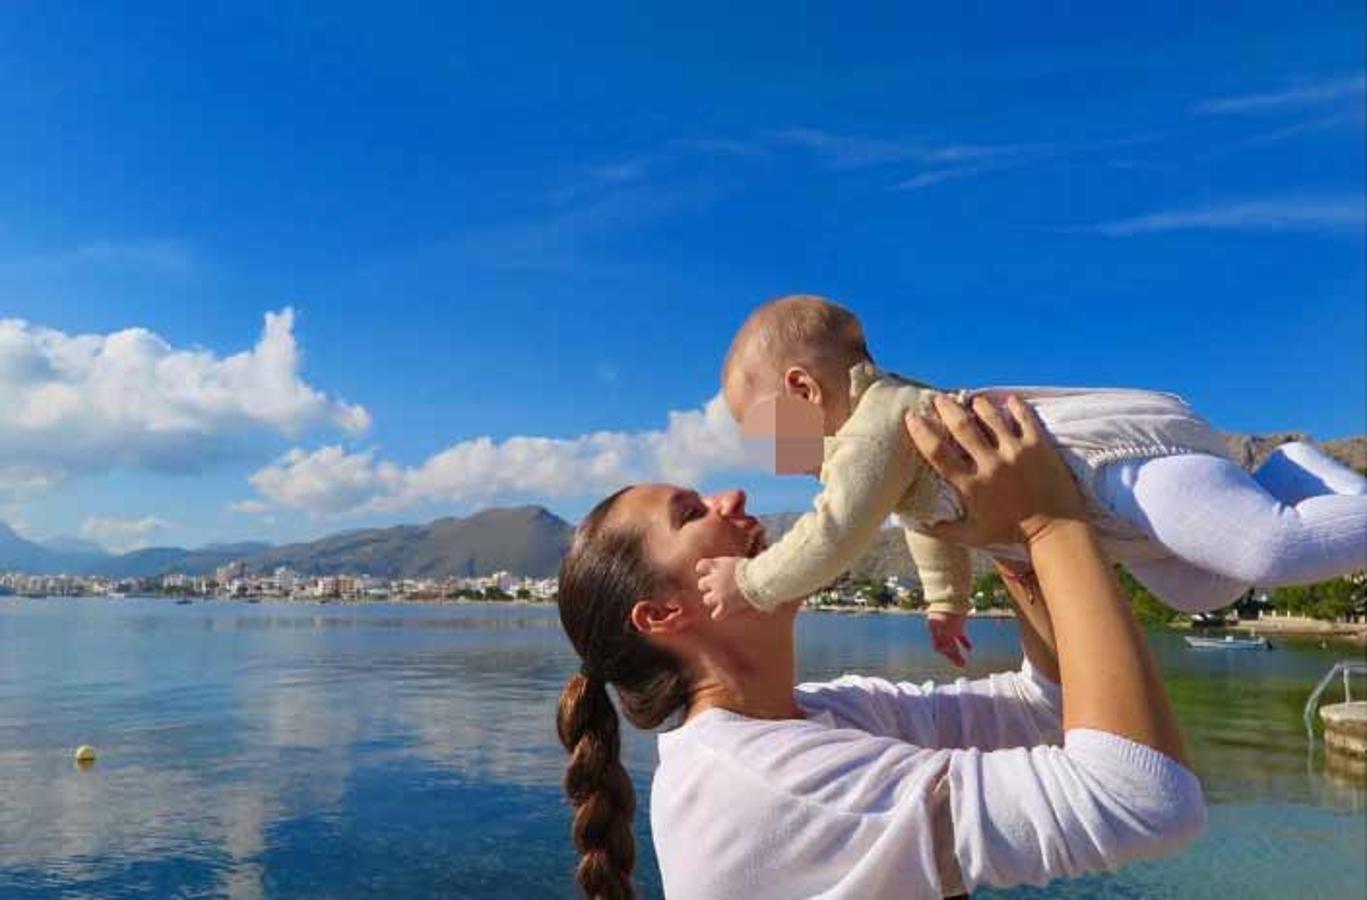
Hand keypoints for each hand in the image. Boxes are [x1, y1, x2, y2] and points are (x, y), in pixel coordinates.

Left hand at [696, 556, 752, 620]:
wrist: (758, 578)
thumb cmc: (753, 568)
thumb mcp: (738, 562)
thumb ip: (728, 566)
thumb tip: (730, 570)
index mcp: (718, 565)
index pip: (701, 566)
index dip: (703, 569)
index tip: (709, 571)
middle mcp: (715, 579)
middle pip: (702, 584)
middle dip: (708, 586)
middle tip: (719, 587)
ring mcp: (719, 593)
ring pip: (706, 599)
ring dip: (713, 600)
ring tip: (723, 599)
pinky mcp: (725, 605)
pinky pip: (716, 615)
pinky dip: (718, 614)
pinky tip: (723, 612)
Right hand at [904, 394, 1087, 547]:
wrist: (1056, 531)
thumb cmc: (1011, 534)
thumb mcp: (972, 536)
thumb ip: (942, 529)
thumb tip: (913, 523)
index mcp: (971, 486)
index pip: (937, 452)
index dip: (920, 431)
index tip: (911, 416)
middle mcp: (991, 466)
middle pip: (961, 426)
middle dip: (946, 407)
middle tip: (937, 398)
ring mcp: (1016, 453)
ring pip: (990, 416)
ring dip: (977, 403)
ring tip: (971, 399)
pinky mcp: (1038, 446)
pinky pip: (1023, 416)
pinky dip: (1013, 405)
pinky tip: (1006, 400)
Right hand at [928, 610, 971, 666]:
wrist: (952, 598)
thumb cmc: (946, 611)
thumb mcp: (945, 626)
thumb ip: (946, 638)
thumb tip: (948, 652)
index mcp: (935, 631)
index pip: (938, 646)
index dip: (944, 653)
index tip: (951, 658)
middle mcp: (942, 631)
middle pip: (946, 647)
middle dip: (953, 656)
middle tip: (961, 665)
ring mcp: (950, 629)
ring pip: (954, 644)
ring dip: (958, 653)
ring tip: (963, 662)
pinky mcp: (959, 626)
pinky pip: (961, 637)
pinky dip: (965, 643)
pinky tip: (970, 649)